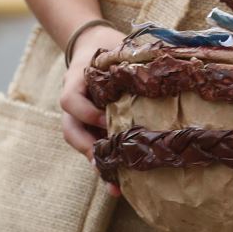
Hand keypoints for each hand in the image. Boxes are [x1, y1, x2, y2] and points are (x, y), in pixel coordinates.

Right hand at [59, 24, 126, 196]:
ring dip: (96, 164)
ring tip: (115, 187)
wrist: (92, 45)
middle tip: (105, 166)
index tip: (106, 118)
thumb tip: (161, 59)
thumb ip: (128, 53)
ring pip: (81, 144)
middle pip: (71, 131)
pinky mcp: (90, 127)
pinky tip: (120, 182)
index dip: (86, 112)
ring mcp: (80, 117)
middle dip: (87, 150)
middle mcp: (74, 102)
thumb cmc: (107, 45)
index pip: (71, 100)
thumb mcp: (115, 44)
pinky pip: (92, 146)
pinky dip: (104, 163)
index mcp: (76, 80)